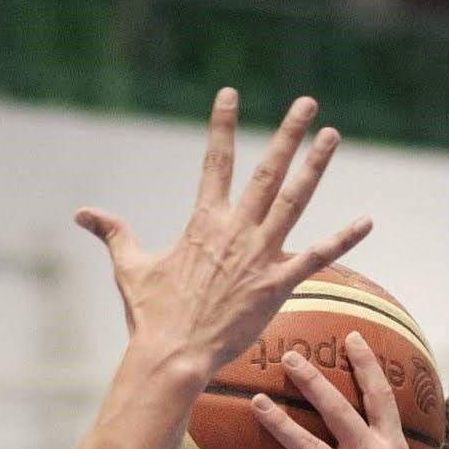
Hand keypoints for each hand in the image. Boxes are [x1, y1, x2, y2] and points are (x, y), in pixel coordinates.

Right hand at [80, 91, 368, 383]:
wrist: (173, 355)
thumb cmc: (152, 315)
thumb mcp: (130, 268)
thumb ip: (112, 234)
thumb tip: (82, 214)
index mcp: (204, 222)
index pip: (215, 161)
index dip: (222, 125)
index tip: (229, 94)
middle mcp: (236, 230)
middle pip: (268, 171)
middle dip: (288, 133)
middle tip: (307, 103)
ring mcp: (260, 255)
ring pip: (295, 200)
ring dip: (315, 166)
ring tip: (331, 136)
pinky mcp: (277, 284)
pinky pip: (317, 257)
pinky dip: (343, 239)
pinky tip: (366, 221)